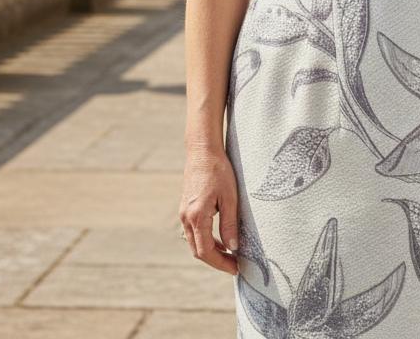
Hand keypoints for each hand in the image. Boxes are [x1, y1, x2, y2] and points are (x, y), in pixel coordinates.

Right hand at [178, 146, 239, 274]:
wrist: (202, 151)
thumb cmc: (218, 171)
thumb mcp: (229, 197)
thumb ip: (230, 224)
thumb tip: (233, 247)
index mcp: (196, 217)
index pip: (206, 251)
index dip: (221, 263)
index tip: (235, 268)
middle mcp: (186, 218)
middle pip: (198, 250)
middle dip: (216, 261)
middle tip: (235, 264)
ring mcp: (184, 214)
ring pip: (194, 242)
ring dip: (211, 251)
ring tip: (230, 254)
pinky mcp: (186, 209)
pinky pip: (193, 232)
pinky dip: (206, 240)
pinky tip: (220, 239)